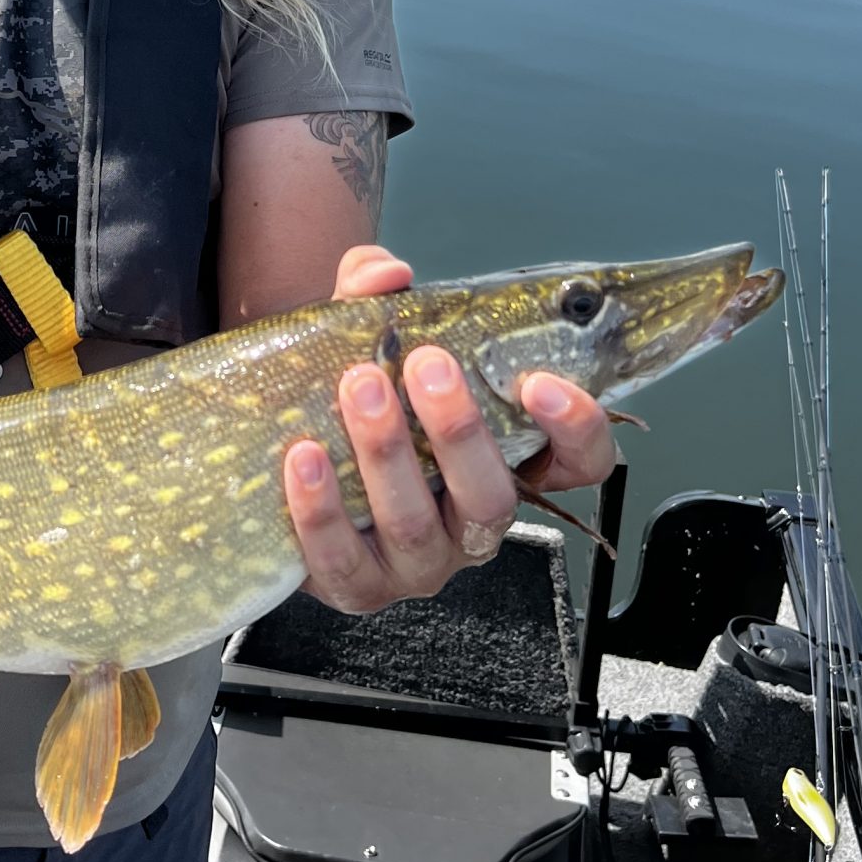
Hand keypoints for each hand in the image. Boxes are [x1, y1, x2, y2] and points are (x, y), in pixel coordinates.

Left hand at [284, 245, 614, 614]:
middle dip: (460, 430)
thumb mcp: (369, 344)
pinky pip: (343, 560)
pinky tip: (303, 457)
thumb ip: (378, 297)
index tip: (540, 379)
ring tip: (358, 389)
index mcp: (506, 467)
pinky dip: (321, 509)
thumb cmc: (350, 402)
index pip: (581, 464)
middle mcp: (472, 525)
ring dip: (387, 455)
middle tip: (426, 365)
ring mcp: (418, 564)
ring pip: (416, 527)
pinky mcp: (357, 588)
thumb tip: (386, 273)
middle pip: (492, 498)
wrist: (280, 461)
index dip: (578, 429)